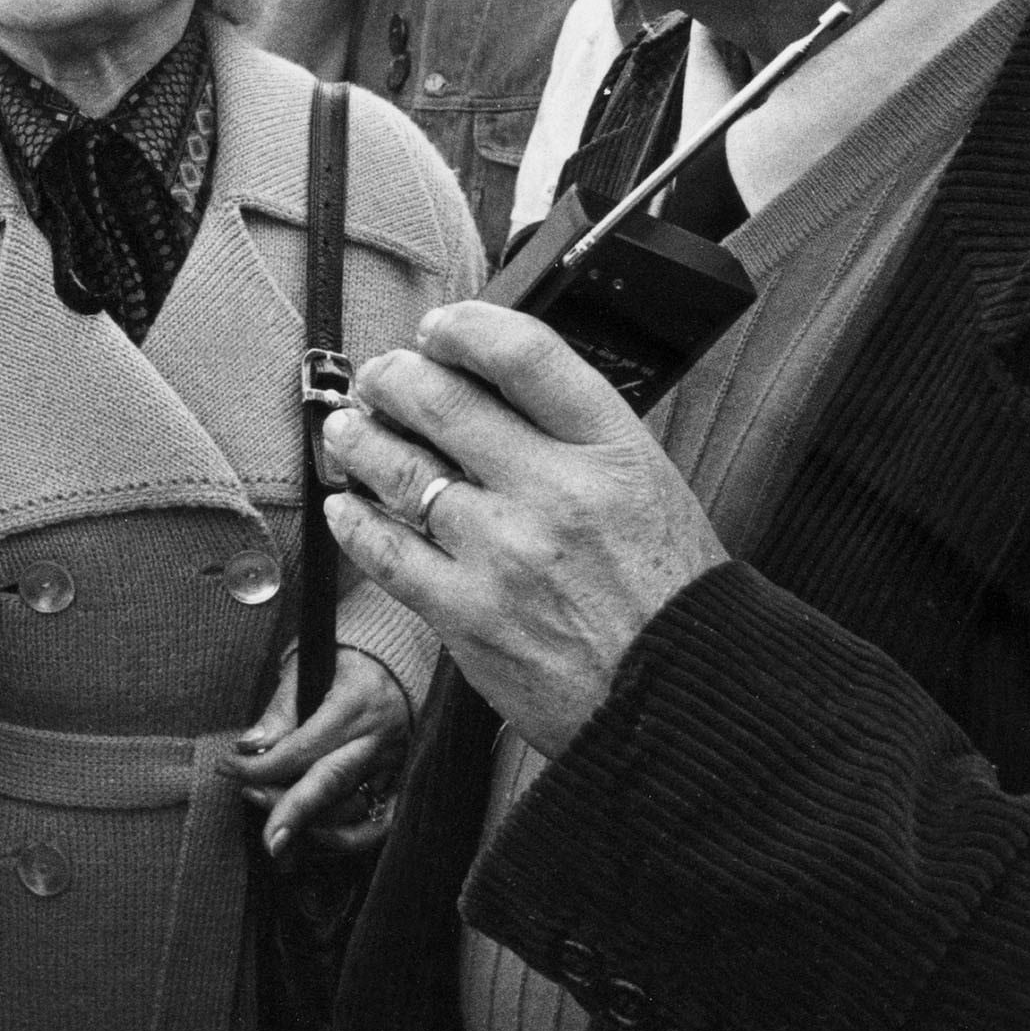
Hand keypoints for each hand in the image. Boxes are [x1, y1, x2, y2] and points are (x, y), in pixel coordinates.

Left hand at [223, 642, 408, 857]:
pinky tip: (314, 834)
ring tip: (268, 809)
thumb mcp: (307, 668)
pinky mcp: (401, 781)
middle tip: (264, 837)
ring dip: (309, 820)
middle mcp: (378, 737)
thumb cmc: (343, 664)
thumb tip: (248, 746)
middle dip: (291, 812)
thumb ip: (280, 710)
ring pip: (352, 807)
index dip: (263, 765)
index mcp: (355, 701)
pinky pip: (379, 823)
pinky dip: (348, 838)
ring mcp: (394, 763)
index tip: (229, 768)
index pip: (305, 746)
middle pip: (331, 782)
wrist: (393, 666)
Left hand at [319, 302, 724, 760]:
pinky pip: (386, 552)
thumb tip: (498, 395)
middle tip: (379, 376)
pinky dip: (354, 521)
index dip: (465, 326)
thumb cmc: (672, 598)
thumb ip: (578, 440)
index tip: (439, 329)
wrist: (685, 704)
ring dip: (359, 439)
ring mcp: (504, 553)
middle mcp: (555, 491)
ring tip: (346, 428)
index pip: (523, 353)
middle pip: (444, 401)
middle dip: (394, 377)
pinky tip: (344, 506)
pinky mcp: (467, 615)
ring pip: (401, 469)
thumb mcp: (650, 487)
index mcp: (612, 449)